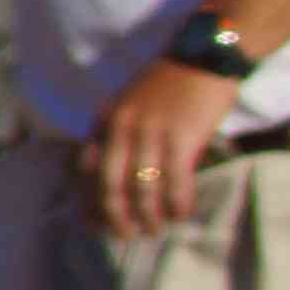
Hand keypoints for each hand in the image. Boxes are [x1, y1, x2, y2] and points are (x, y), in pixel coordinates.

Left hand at [84, 58, 230, 241]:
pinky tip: (182, 214)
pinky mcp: (182, 135)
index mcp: (107, 120)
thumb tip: (123, 173)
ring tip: (156, 229)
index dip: (88, 201)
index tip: (95, 224)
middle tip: (126, 235)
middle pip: (110, 184)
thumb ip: (123, 133)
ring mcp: (151, 131)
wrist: (205, 54)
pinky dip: (177, 202)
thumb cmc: (173, 82)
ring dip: (148, 215)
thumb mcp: (134, 104)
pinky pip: (175, 179)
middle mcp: (122, 127)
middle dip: (115, 216)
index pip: (84, 169)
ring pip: (142, 187)